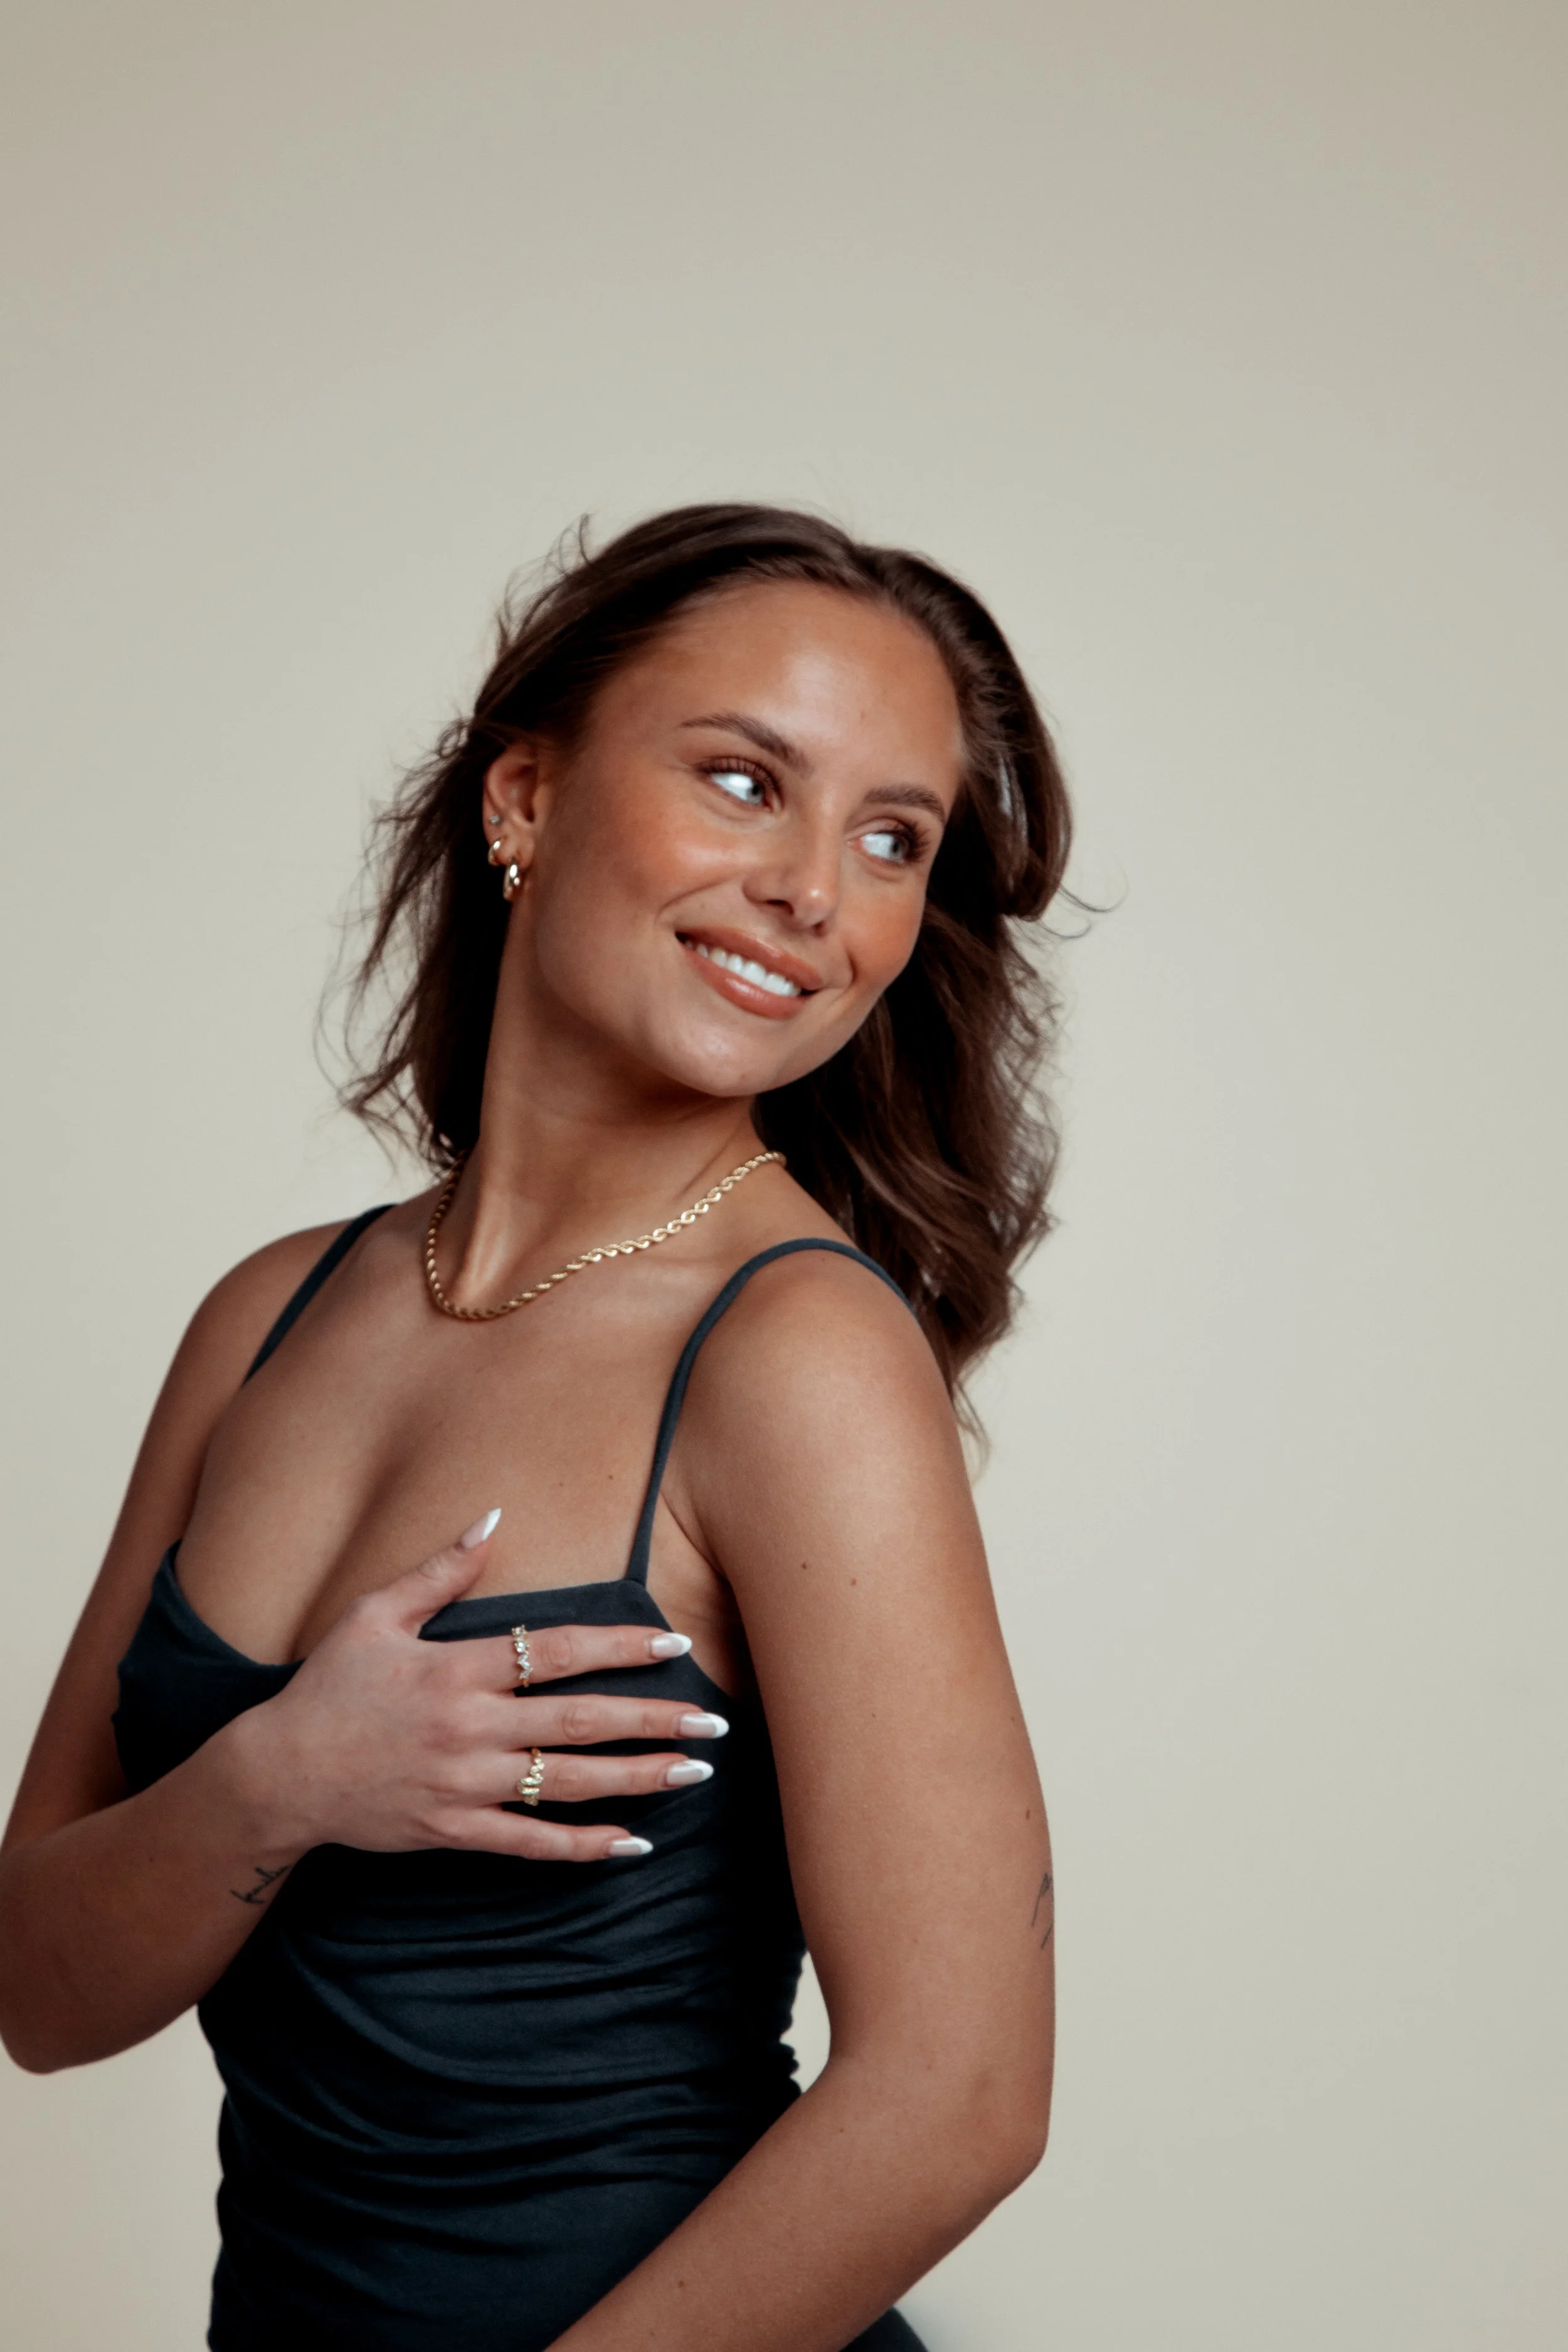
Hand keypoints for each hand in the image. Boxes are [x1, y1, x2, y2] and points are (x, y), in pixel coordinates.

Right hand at [229, 1511, 726, 1863]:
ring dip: (637, 1779)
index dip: (620, 1646)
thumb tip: (492, 1515)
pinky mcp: (453, 1832)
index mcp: (457, 1669)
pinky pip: (531, 1844)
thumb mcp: (373, 1615)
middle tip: (714, 1723)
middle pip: (580, 1720)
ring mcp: (464, 1786)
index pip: (557, 1652)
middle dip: (653, 1719)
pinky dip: (584, 1846)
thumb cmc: (327, 1688)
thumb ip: (440, 1570)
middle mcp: (469, 1728)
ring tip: (694, 1774)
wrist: (277, 1775)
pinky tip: (633, 1843)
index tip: (675, 1644)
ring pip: (567, 1784)